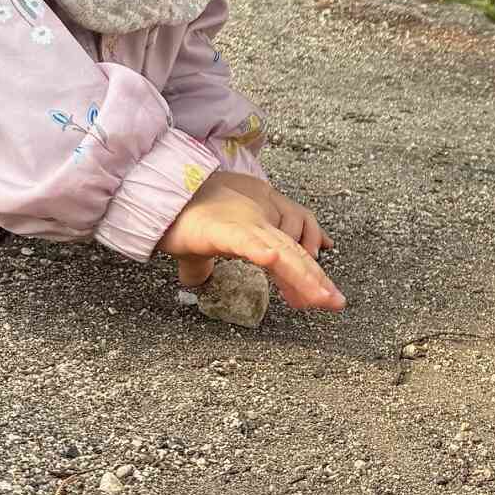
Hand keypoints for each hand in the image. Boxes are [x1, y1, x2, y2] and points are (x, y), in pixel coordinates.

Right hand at [159, 171, 343, 310]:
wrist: (160, 192)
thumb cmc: (182, 214)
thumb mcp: (200, 242)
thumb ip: (205, 262)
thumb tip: (195, 280)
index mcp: (260, 224)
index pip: (295, 246)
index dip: (311, 269)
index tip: (323, 294)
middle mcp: (261, 220)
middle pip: (298, 250)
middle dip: (318, 279)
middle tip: (334, 302)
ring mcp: (246, 222)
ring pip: (284, 250)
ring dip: (304, 275)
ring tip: (321, 296)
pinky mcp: (224, 228)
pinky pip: (248, 241)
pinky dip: (262, 250)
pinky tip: (273, 260)